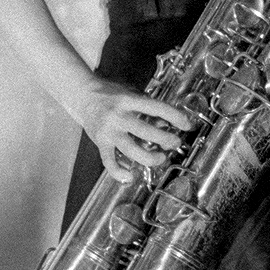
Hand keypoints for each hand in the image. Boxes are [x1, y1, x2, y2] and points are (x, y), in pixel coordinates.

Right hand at [77, 80, 194, 183]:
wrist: (82, 95)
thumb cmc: (111, 94)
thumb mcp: (131, 93)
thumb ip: (148, 107)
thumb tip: (166, 124)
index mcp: (128, 100)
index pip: (157, 108)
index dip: (175, 117)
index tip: (187, 125)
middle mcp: (118, 115)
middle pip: (146, 130)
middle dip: (166, 139)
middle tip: (175, 143)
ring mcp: (108, 131)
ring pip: (131, 150)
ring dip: (150, 158)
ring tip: (160, 158)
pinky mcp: (100, 143)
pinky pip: (109, 162)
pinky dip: (119, 172)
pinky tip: (130, 176)